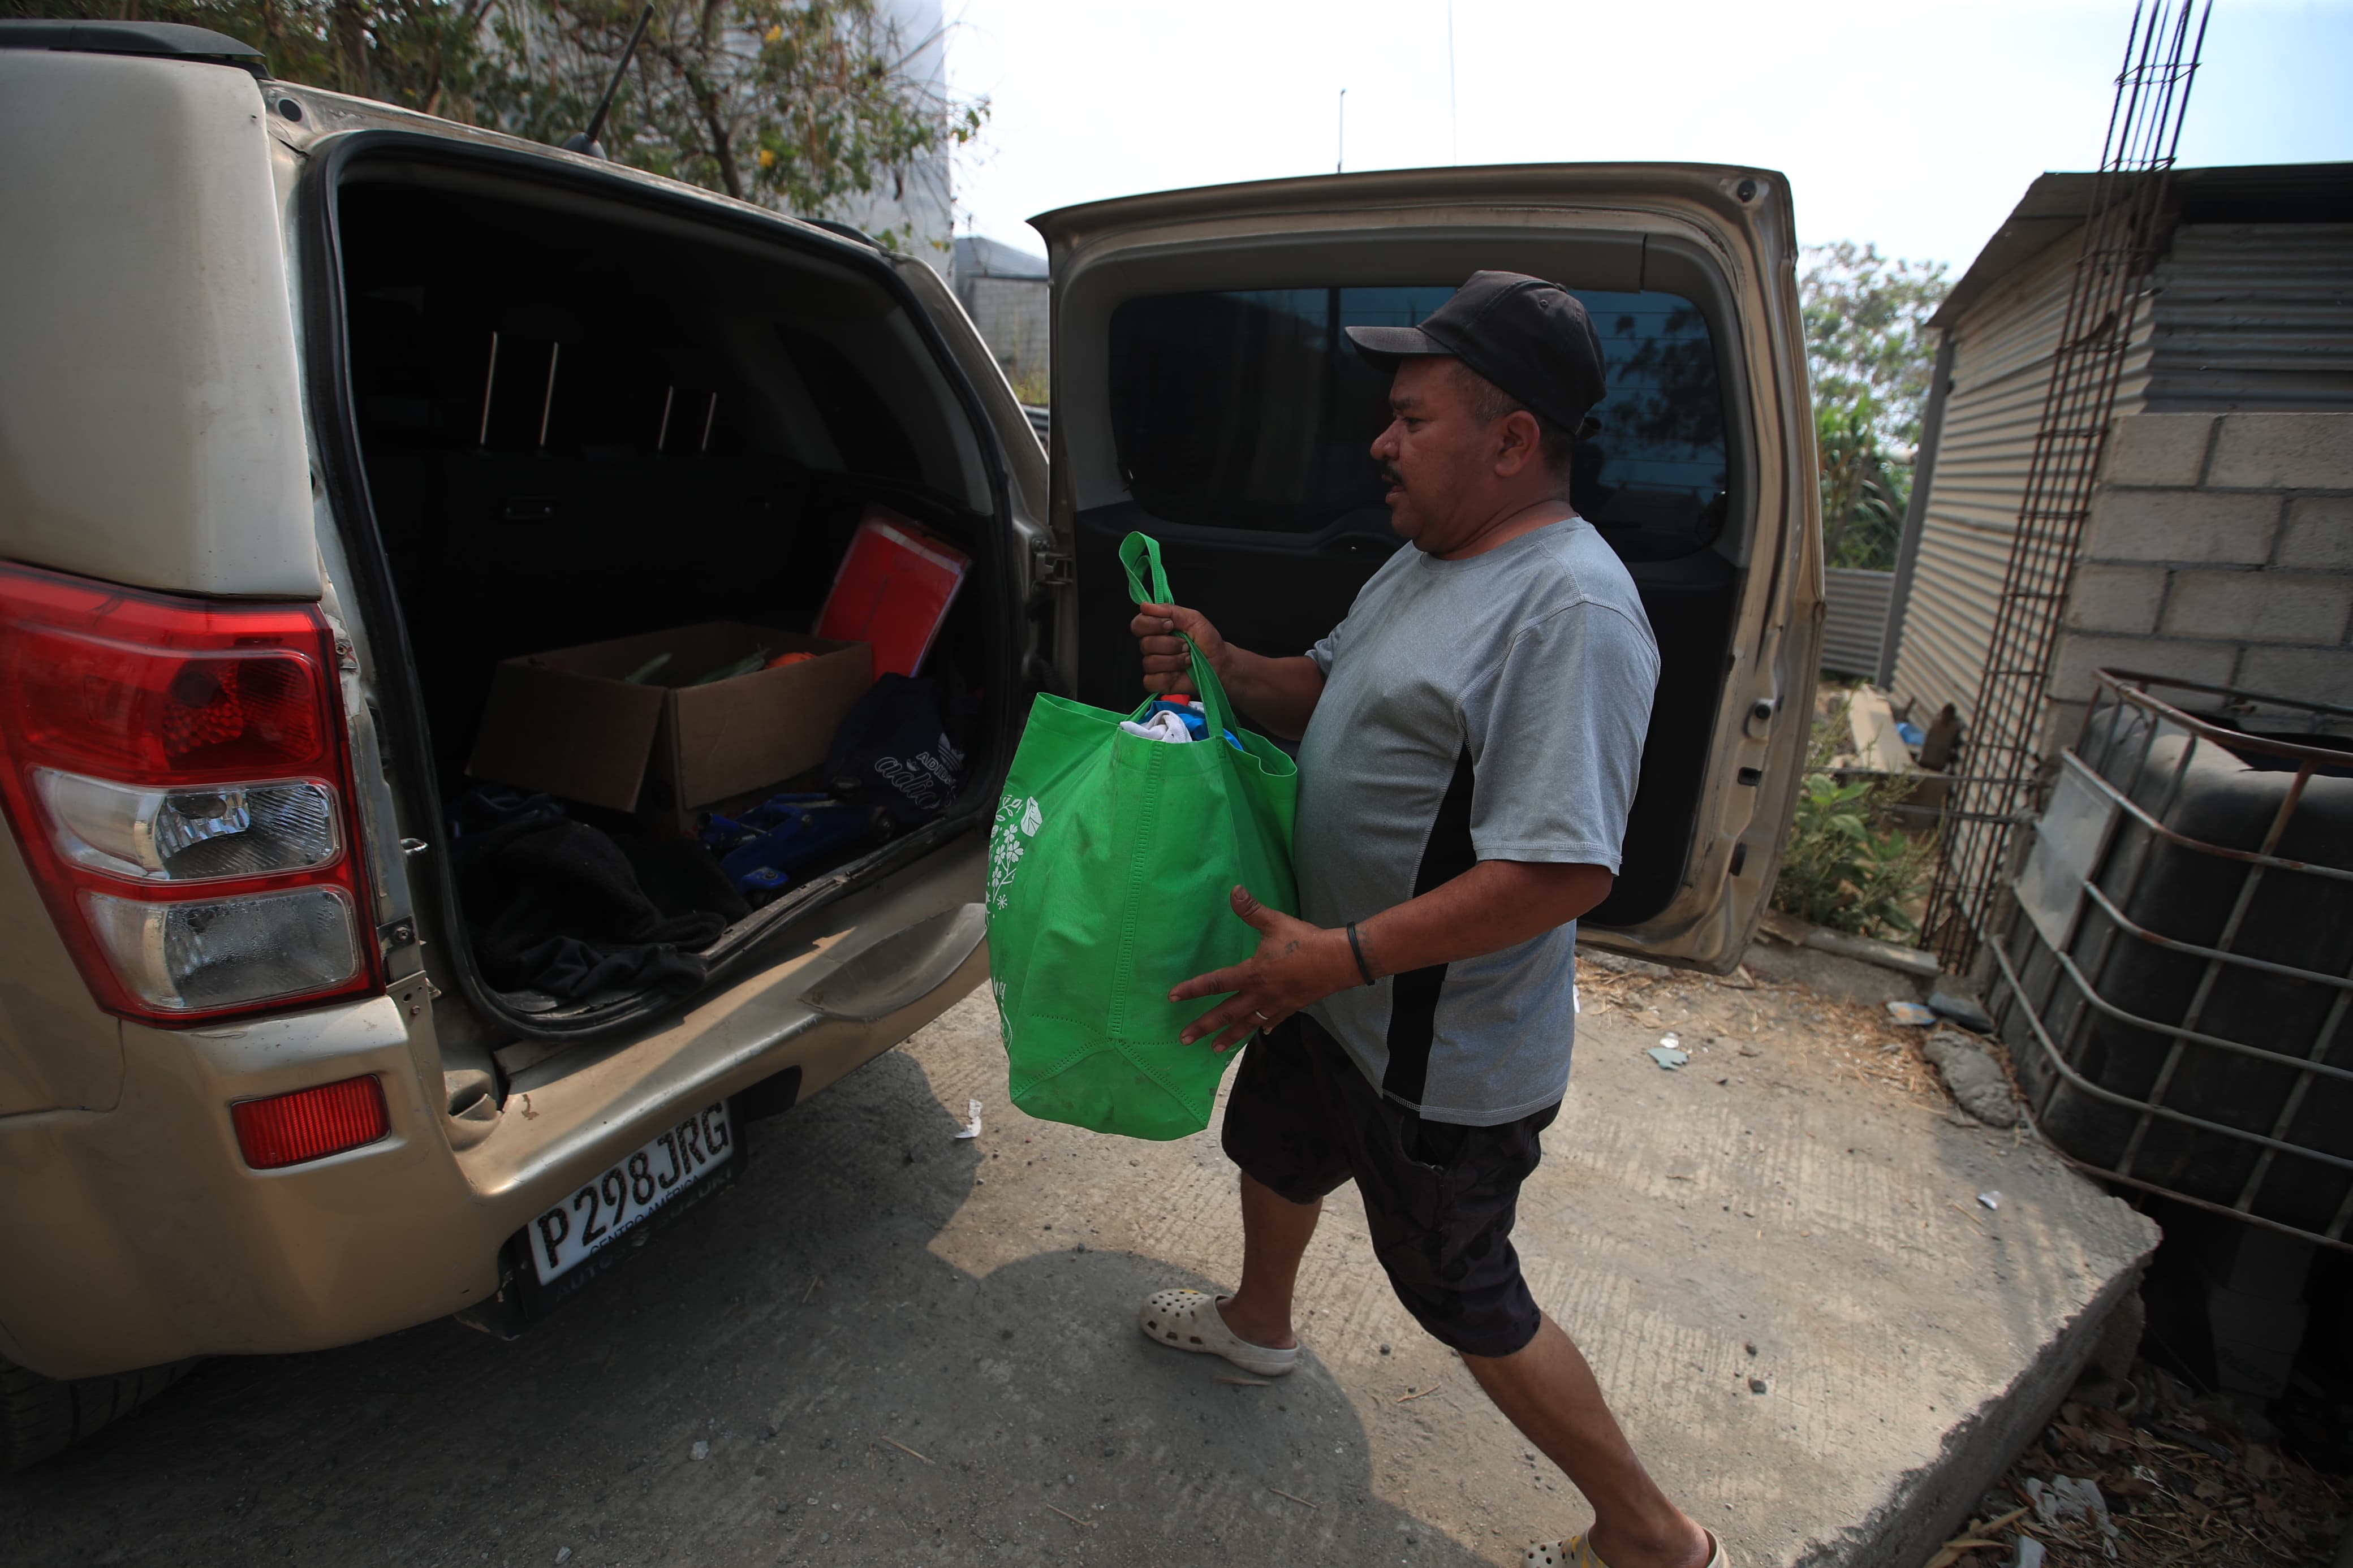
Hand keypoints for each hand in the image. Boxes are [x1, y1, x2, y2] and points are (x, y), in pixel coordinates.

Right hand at [1130, 601, 1229, 696]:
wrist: (1219, 663)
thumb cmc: (1207, 641)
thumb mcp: (1193, 619)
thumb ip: (1171, 610)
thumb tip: (1146, 606)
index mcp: (1157, 628)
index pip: (1138, 624)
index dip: (1151, 624)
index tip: (1170, 625)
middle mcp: (1152, 646)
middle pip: (1145, 644)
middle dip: (1170, 644)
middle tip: (1186, 645)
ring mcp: (1154, 665)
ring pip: (1150, 662)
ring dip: (1174, 660)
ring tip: (1187, 658)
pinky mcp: (1157, 682)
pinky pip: (1151, 680)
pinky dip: (1168, 676)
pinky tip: (1179, 673)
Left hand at [1171, 885, 1358, 1051]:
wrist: (1340, 961)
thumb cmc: (1306, 941)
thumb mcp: (1276, 922)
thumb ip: (1252, 910)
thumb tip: (1234, 890)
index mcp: (1252, 974)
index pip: (1216, 982)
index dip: (1193, 989)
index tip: (1173, 997)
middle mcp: (1260, 994)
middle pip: (1226, 1014)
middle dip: (1204, 1027)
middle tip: (1184, 1039)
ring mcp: (1276, 1004)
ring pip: (1247, 1024)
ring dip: (1229, 1037)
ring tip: (1214, 1050)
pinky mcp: (1292, 1007)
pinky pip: (1273, 1020)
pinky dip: (1264, 1026)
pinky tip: (1260, 1032)